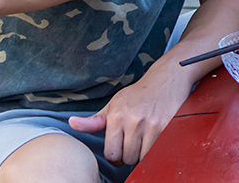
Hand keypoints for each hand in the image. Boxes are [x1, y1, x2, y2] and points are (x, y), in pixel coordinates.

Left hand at [68, 64, 189, 165]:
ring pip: (142, 158)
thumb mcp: (114, 105)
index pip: (111, 154)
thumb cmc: (138, 94)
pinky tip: (154, 141)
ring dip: (143, 155)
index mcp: (116, 116)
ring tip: (144, 143)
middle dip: (130, 156)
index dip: (116, 157)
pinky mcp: (165, 127)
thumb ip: (94, 120)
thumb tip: (72, 123)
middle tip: (134, 145)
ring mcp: (150, 124)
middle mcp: (132, 120)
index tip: (121, 151)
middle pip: (127, 158)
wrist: (166, 79)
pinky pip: (156, 152)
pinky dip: (155, 151)